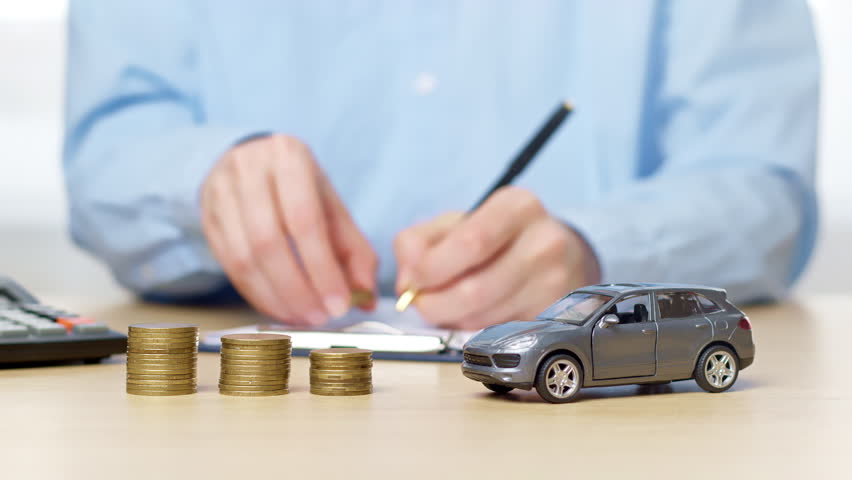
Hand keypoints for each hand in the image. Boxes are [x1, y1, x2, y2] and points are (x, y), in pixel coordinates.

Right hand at [201, 134, 377, 324]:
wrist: (252, 162)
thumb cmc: (299, 188)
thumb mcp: (331, 205)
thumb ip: (353, 249)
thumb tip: (366, 295)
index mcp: (289, 157)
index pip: (304, 219)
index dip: (322, 267)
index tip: (338, 303)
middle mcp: (249, 169)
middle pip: (268, 241)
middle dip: (297, 288)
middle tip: (319, 316)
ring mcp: (221, 192)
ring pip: (243, 258)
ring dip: (276, 297)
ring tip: (302, 316)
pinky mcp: (207, 218)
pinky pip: (229, 266)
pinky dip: (257, 294)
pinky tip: (279, 307)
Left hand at [394, 186, 599, 328]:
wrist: (557, 252)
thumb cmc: (497, 236)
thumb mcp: (456, 223)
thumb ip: (418, 243)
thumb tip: (406, 282)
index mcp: (518, 207)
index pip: (472, 242)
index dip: (432, 268)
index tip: (411, 280)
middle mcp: (544, 242)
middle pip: (476, 289)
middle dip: (435, 304)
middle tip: (420, 303)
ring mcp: (554, 283)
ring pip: (484, 318)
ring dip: (452, 319)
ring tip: (446, 305)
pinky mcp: (554, 316)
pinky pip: (498, 334)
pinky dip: (473, 330)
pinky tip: (472, 314)